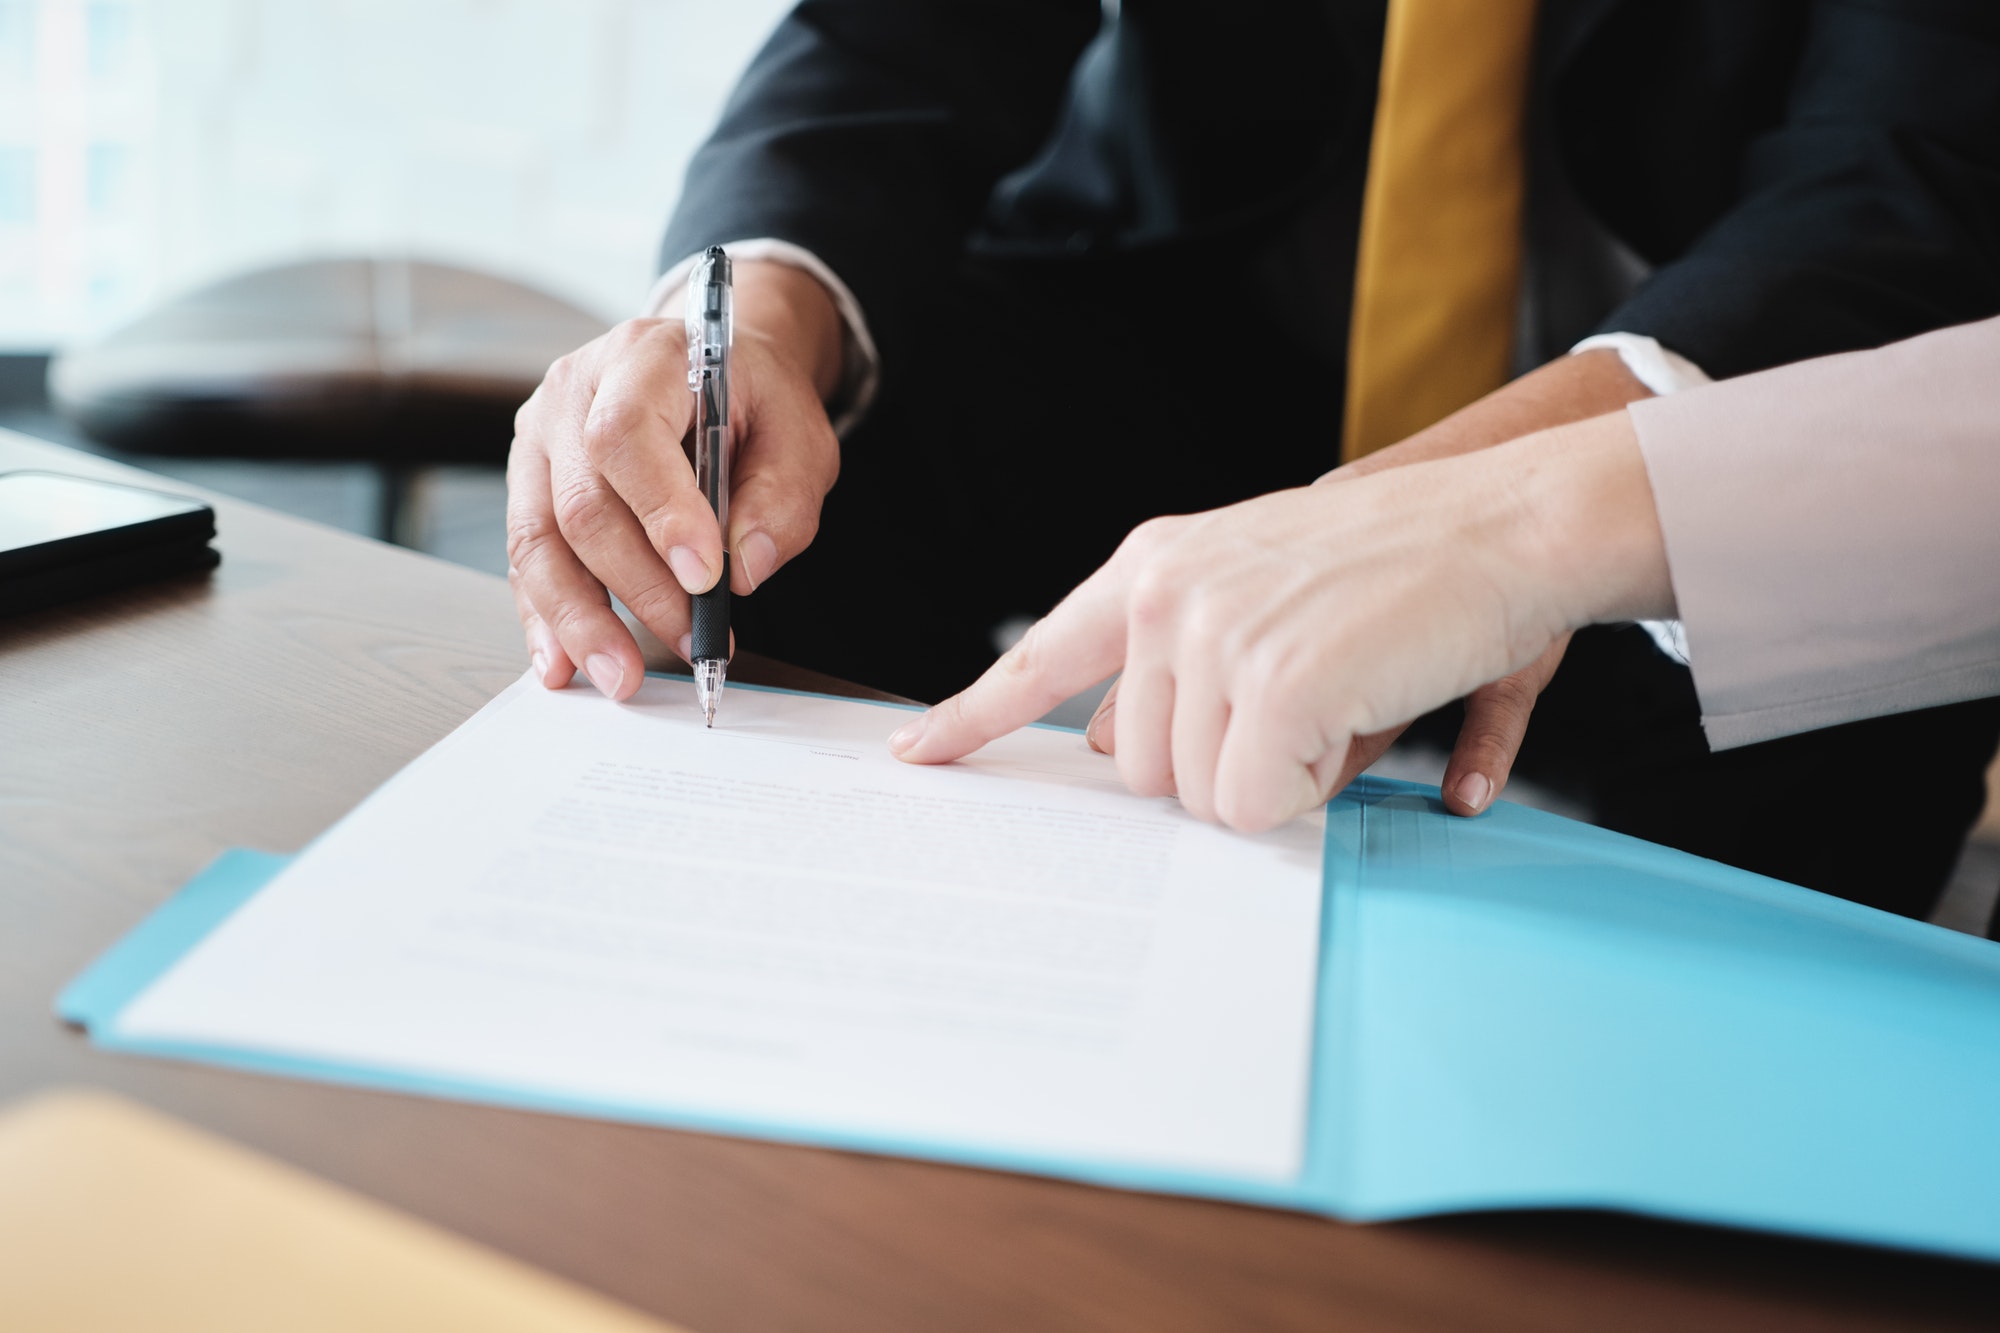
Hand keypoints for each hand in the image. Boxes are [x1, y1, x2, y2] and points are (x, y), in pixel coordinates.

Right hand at [506, 261, 844, 699]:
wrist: (716, 373)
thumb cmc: (755, 401)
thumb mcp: (799, 435)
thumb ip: (782, 498)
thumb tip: (743, 568)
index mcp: (644, 359)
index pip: (626, 434)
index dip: (660, 511)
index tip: (704, 578)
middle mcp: (574, 392)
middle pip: (582, 501)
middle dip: (638, 587)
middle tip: (690, 640)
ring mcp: (539, 440)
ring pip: (538, 541)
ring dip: (581, 620)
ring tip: (621, 676)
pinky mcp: (529, 487)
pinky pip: (526, 562)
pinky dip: (547, 619)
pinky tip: (564, 664)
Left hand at [889, 413, 1672, 831]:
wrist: (1505, 520)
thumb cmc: (1396, 565)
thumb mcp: (1260, 590)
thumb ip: (1178, 661)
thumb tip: (1102, 751)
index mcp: (1153, 568)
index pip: (1039, 657)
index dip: (974, 716)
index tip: (917, 755)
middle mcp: (1165, 595)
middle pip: (1139, 772)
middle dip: (1222, 768)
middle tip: (1304, 706)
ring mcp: (1215, 636)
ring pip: (1200, 798)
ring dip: (1276, 777)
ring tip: (1341, 695)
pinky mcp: (1276, 682)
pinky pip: (1258, 807)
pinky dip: (1313, 792)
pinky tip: (1360, 717)